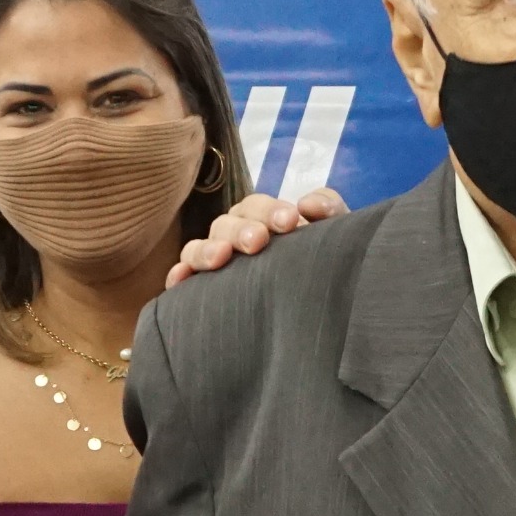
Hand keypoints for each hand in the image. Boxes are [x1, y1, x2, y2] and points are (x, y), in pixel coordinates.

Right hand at [164, 187, 346, 285]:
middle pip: (226, 224)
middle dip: (241, 229)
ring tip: (221, 257)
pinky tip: (180, 281)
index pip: (256, 208)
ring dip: (207, 249)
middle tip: (259, 241)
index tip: (291, 221)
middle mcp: (235, 239)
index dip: (270, 210)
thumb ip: (330, 212)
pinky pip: (183, 279)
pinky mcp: (204, 292)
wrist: (325, 312)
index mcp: (263, 222)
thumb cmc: (326, 266)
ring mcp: (218, 264)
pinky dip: (179, 276)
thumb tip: (307, 203)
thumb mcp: (336, 238)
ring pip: (198, 248)